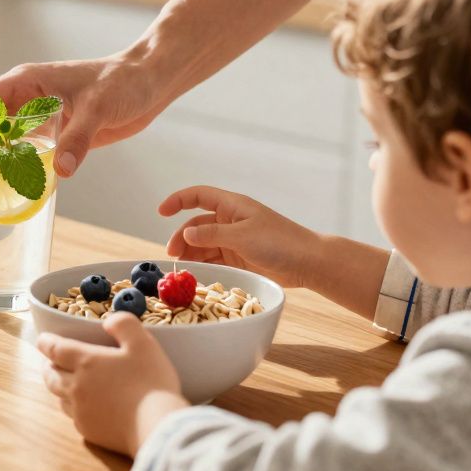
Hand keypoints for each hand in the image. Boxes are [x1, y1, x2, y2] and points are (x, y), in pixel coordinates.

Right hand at [0, 56, 164, 210]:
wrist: (148, 82)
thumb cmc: (123, 82)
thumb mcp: (98, 108)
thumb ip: (77, 139)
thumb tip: (59, 172)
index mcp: (24, 83)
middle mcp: (23, 99)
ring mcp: (35, 117)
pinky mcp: (51, 134)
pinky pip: (18, 155)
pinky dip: (4, 174)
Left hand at [37, 313, 189, 456]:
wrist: (157, 427)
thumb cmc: (151, 383)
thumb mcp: (143, 343)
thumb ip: (124, 325)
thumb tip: (107, 321)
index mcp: (86, 362)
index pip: (55, 349)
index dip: (46, 342)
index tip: (43, 339)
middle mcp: (76, 387)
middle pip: (51, 374)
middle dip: (48, 365)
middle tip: (51, 361)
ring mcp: (80, 412)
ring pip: (59, 397)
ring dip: (59, 386)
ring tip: (65, 381)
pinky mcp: (88, 431)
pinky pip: (73, 416)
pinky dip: (73, 407)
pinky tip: (84, 406)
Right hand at [158, 185, 323, 288]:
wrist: (309, 263)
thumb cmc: (280, 242)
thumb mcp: (242, 236)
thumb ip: (211, 234)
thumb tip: (185, 235)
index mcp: (232, 206)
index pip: (198, 195)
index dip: (178, 200)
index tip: (160, 212)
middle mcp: (231, 220)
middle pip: (196, 225)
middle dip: (181, 238)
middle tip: (172, 256)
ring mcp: (234, 240)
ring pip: (203, 244)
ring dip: (190, 254)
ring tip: (182, 269)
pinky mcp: (239, 258)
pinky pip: (214, 259)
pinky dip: (203, 265)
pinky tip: (196, 274)